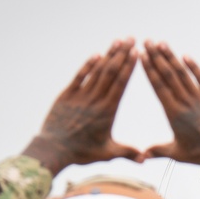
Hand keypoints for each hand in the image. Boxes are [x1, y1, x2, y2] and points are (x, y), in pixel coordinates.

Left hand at [22, 38, 142, 173]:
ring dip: (108, 55)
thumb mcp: (107, 153)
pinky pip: (79, 77)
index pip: (120, 84)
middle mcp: (95, 100)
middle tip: (131, 39)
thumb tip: (145, 159)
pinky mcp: (67, 95)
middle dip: (122, 54)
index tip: (136, 54)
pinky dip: (88, 65)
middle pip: (110, 72)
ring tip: (118, 42)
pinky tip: (97, 55)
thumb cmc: (82, 153)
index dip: (128, 67)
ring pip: (96, 71)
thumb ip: (127, 153)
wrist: (54, 149)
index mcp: (107, 112)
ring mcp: (80, 96)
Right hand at [141, 41, 199, 169]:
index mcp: (174, 114)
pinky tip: (185, 56)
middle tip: (147, 42)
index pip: (158, 87)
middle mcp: (186, 103)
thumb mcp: (177, 153)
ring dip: (171, 57)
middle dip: (156, 57)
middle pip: (168, 75)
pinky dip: (194, 67)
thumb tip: (142, 155)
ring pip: (183, 74)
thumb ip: (158, 151)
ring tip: (161, 44)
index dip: (149, 69)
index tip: (142, 56)